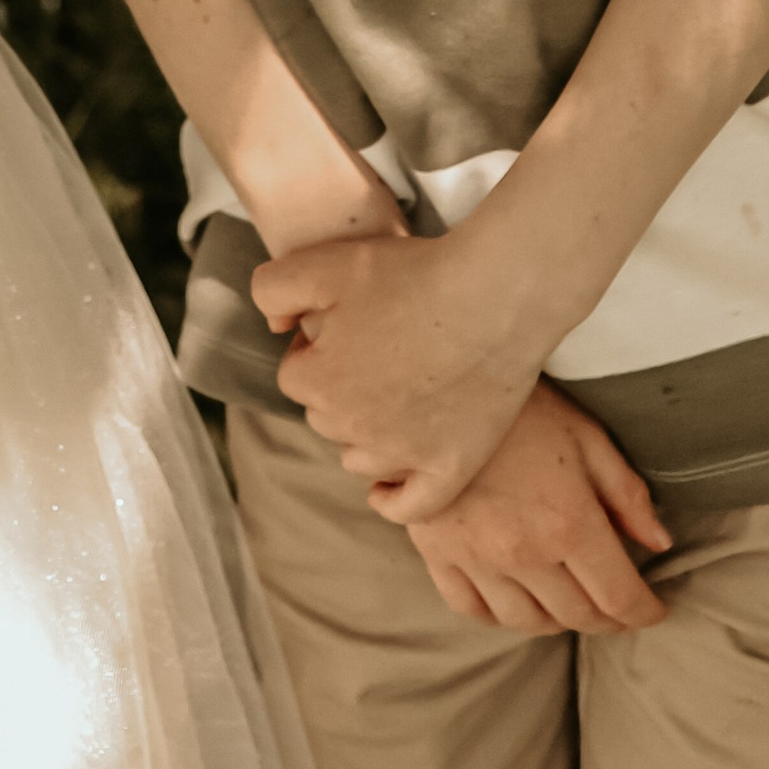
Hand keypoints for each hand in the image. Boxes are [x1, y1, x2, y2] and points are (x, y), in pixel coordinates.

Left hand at [251, 229, 543, 517]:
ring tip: (393, 396)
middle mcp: (354, 428)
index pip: (296, 376)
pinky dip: (394, 499)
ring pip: (359, 457)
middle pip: (326, 417)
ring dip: (364, 434)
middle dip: (340, 388)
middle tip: (381, 349)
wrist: (495, 296)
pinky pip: (409, 506)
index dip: (319, 346)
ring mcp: (403, 454)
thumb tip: (274, 327)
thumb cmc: (413, 276)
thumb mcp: (324, 262)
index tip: (352, 324)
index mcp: (319, 382)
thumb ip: (274, 290)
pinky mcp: (450, 468)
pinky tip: (387, 489)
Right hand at [387, 383, 670, 633]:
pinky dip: (499, 614)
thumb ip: (627, 495)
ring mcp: (476, 558)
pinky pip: (473, 609)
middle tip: (618, 606)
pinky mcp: (437, 554)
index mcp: (569, 523)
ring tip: (570, 601)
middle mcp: (523, 552)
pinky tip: (515, 597)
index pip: (619, 597)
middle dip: (608, 618)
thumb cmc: (523, 405)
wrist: (442, 385)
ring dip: (557, 620)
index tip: (655, 609)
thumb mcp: (587, 436)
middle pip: (578, 616)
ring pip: (527, 622)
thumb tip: (659, 543)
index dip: (645, 611)